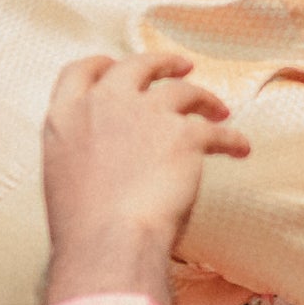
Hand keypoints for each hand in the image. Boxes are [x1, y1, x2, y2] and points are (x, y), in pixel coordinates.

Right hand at [41, 53, 252, 304]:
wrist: (108, 241)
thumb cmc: (83, 226)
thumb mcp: (62, 175)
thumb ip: (80, 149)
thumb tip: (102, 153)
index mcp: (66, 115)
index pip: (81, 72)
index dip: (101, 66)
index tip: (114, 65)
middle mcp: (105, 103)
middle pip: (136, 66)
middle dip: (161, 63)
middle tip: (180, 67)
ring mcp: (146, 114)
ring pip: (182, 90)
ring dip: (203, 96)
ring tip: (217, 108)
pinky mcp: (184, 135)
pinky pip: (216, 131)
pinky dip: (232, 140)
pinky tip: (240, 148)